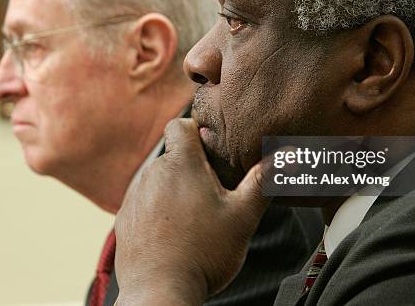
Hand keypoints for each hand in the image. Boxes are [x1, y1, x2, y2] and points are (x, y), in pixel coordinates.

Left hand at [114, 118, 271, 304]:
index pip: (180, 125)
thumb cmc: (203, 252)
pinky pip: (144, 203)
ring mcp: (134, 197)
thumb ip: (264, 181)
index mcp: (180, 164)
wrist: (159, 291)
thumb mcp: (242, 216)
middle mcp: (151, 173)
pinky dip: (158, 211)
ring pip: (158, 180)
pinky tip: (174, 233)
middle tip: (213, 193)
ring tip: (194, 219)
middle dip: (191, 168)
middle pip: (173, 156)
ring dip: (174, 190)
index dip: (196, 131)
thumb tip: (289, 155)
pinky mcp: (125, 219)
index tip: (212, 151)